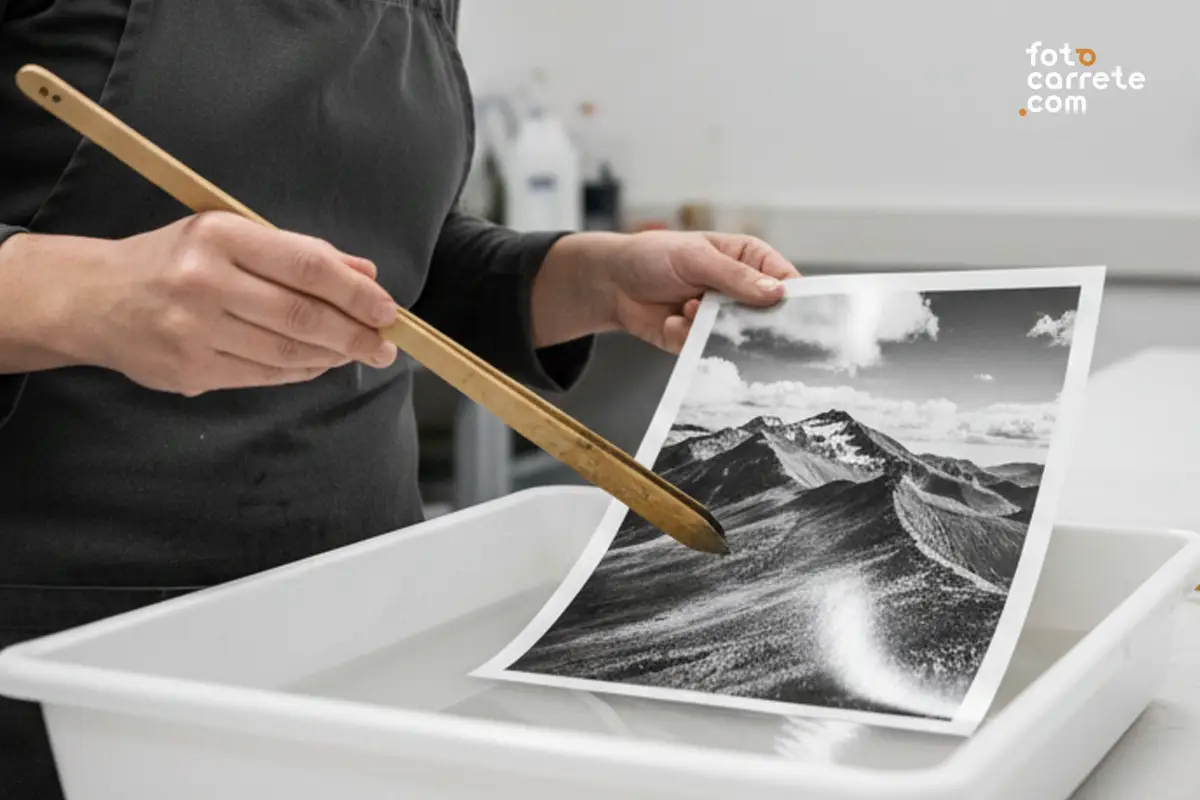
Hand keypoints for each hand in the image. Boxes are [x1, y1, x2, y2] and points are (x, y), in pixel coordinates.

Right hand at [12, 211, 398, 395]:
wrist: (93, 298)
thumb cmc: (175, 261)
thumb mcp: (232, 237)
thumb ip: (301, 253)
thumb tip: (366, 275)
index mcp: (221, 236)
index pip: (307, 266)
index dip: (355, 293)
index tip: (387, 309)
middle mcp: (205, 281)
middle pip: (302, 316)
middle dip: (355, 334)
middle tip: (385, 344)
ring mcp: (194, 330)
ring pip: (286, 351)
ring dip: (333, 356)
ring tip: (358, 353)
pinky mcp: (189, 370)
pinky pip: (263, 375)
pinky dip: (301, 371)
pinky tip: (320, 364)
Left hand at [533, 230, 800, 353]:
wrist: (612, 283)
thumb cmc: (654, 256)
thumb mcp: (695, 257)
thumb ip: (735, 277)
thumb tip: (777, 292)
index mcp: (749, 260)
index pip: (785, 280)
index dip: (795, 297)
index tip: (798, 313)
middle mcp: (740, 291)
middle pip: (768, 316)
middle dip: (755, 323)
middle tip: (736, 318)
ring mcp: (721, 318)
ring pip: (738, 337)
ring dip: (712, 327)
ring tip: (687, 307)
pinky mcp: (700, 341)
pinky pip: (708, 350)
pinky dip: (688, 336)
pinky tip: (672, 320)